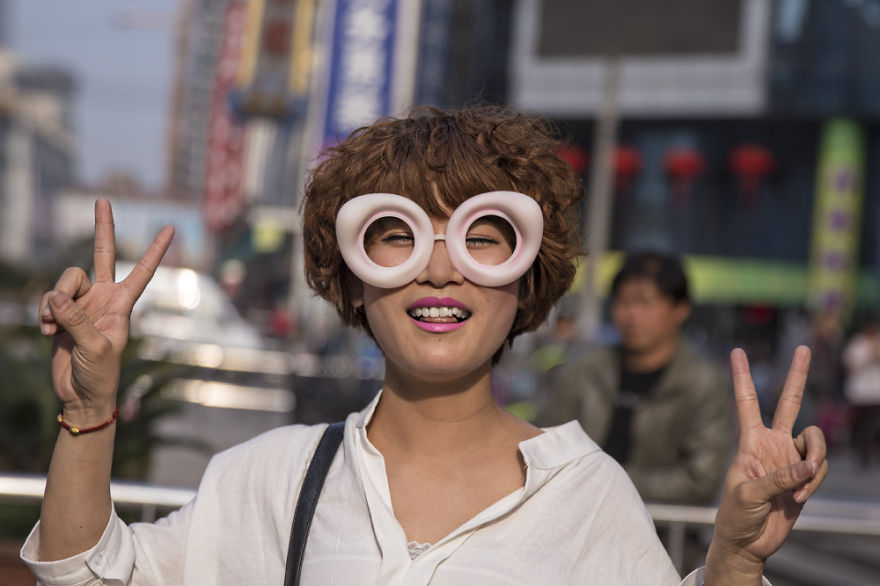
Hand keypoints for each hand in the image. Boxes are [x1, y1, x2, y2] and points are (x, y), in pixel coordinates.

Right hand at [39, 199, 173, 421]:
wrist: (81, 393)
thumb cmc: (100, 373)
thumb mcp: (96, 348)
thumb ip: (77, 320)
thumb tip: (55, 297)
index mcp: (123, 304)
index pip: (142, 271)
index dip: (155, 250)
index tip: (170, 228)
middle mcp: (103, 298)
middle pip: (101, 254)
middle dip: (102, 227)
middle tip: (104, 199)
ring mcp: (81, 303)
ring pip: (64, 280)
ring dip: (54, 301)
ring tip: (54, 327)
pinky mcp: (60, 313)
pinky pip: (47, 299)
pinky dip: (43, 314)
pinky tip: (48, 332)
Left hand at [707, 345, 827, 581]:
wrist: (749, 541)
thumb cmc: (736, 515)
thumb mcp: (748, 495)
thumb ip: (778, 478)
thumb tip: (807, 466)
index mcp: (749, 441)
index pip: (745, 401)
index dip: (742, 376)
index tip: (736, 351)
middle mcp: (771, 443)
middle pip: (788, 402)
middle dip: (797, 376)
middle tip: (802, 348)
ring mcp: (790, 458)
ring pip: (815, 442)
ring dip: (815, 463)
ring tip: (800, 489)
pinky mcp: (804, 476)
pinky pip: (819, 468)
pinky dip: (814, 482)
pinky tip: (800, 497)